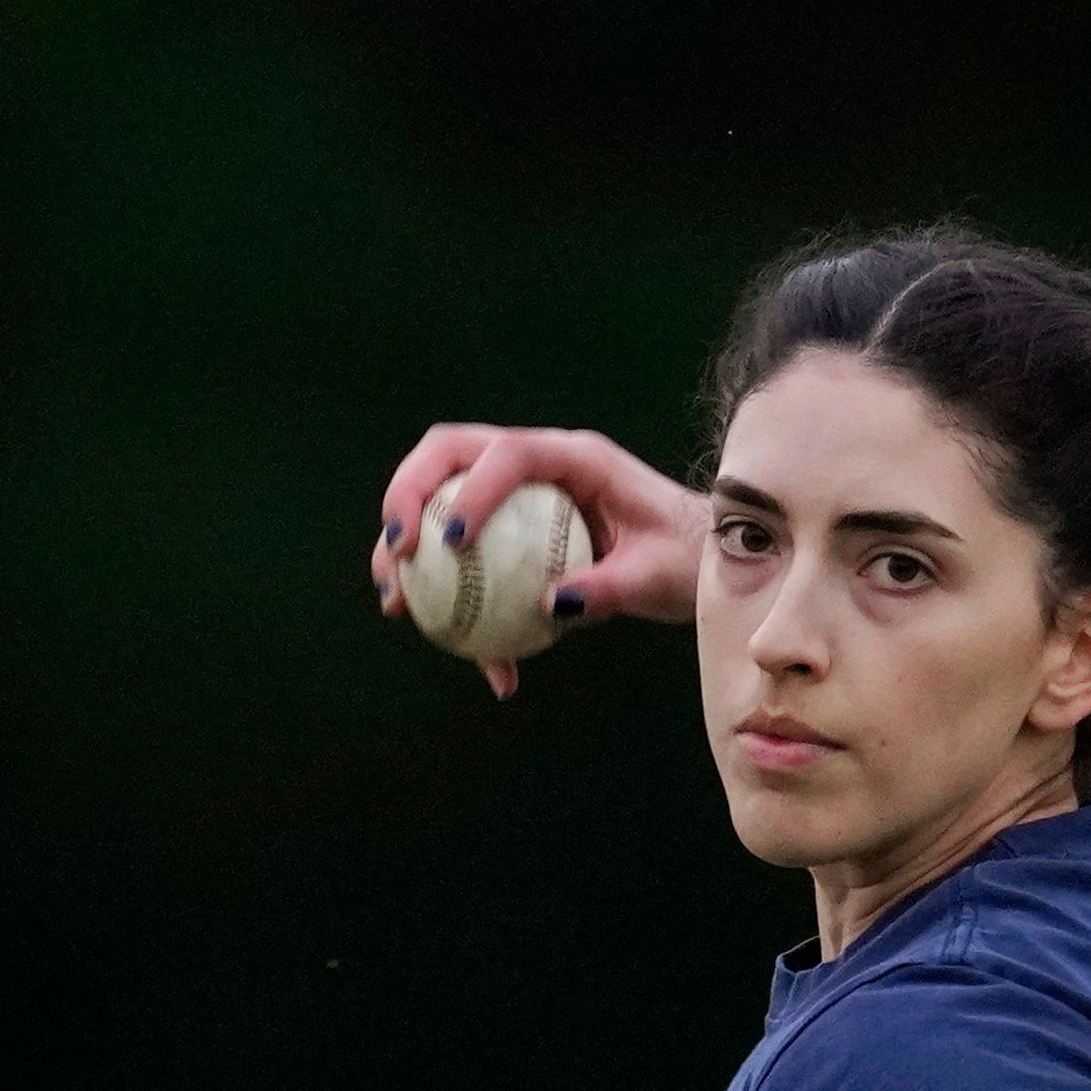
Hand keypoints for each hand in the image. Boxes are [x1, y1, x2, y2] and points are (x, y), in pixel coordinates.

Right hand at [367, 423, 707, 694]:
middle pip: (450, 453)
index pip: (510, 453)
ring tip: (393, 601)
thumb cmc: (686, 556)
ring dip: (405, 542)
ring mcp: (520, 490)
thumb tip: (550, 606)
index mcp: (577, 457)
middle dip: (407, 494)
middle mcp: (540, 462)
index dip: (473, 488)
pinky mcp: (512, 523)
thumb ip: (609, 587)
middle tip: (398, 552)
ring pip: (440, 495)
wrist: (697, 554)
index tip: (452, 539)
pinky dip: (444, 587)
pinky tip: (438, 637)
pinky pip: (465, 546)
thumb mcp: (657, 577)